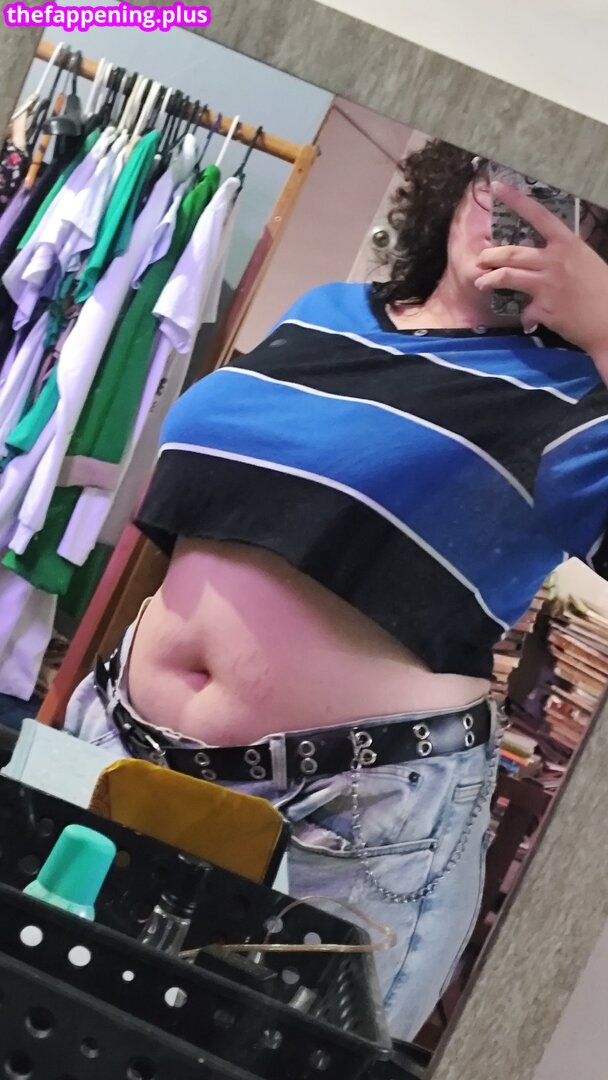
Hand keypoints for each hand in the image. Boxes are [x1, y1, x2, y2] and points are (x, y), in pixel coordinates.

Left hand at [475, 181, 607, 361]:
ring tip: (482, 282)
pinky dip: (526, 316)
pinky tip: (529, 318)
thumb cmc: (602, 289)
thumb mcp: (585, 260)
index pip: (538, 215)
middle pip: (512, 252)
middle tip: (481, 259)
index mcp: (567, 243)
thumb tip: (543, 259)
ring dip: (489, 280)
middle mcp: (554, 260)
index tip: (497, 187)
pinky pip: (524, 310)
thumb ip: (561, 256)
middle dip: (490, 255)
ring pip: (506, 276)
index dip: (516, 200)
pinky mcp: (543, 309)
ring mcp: (546, 285)